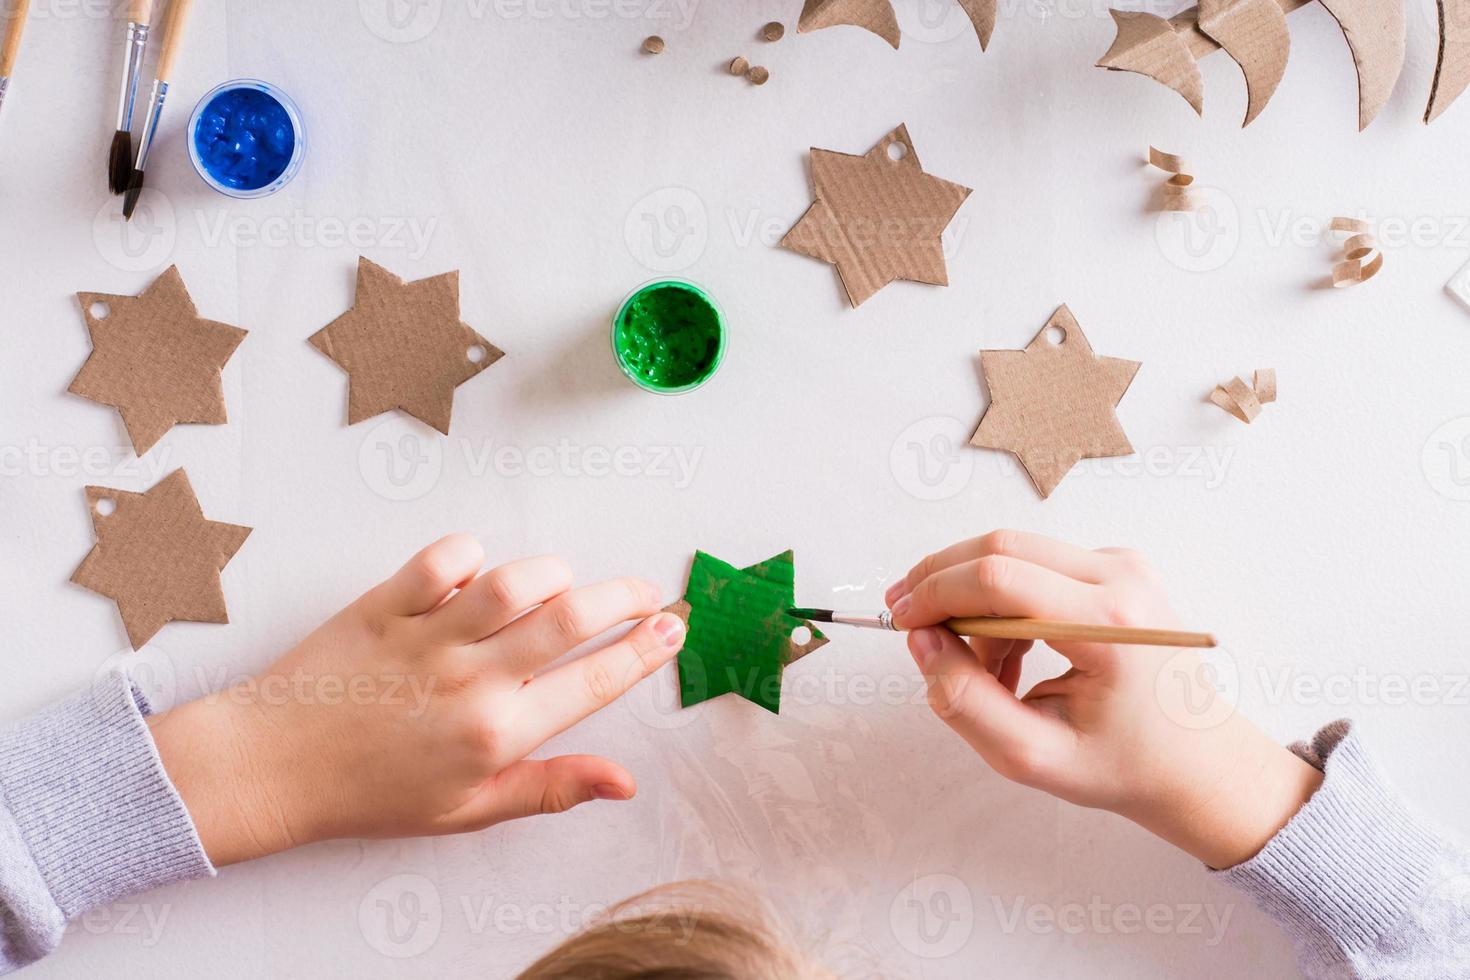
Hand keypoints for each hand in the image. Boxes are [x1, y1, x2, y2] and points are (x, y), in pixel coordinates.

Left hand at [148, 534, 685, 865]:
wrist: (273, 768)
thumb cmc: (371, 794)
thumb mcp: (469, 810)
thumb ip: (550, 788)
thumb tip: (624, 782)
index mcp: (497, 734)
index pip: (594, 681)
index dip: (645, 650)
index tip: (673, 628)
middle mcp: (470, 680)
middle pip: (571, 618)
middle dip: (625, 597)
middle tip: (645, 592)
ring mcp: (426, 638)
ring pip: (514, 581)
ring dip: (551, 574)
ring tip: (562, 584)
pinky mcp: (384, 606)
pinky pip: (441, 560)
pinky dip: (469, 554)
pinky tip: (477, 572)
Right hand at [888, 530, 1321, 868]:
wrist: (1198, 760)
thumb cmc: (1122, 765)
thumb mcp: (1032, 756)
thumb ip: (964, 701)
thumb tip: (921, 641)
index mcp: (1111, 626)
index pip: (998, 578)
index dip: (935, 592)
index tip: (900, 622)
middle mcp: (1123, 578)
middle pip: (1000, 547)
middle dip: (942, 584)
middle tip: (910, 626)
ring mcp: (1124, 565)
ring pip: (1012, 553)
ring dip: (975, 602)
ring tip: (981, 670)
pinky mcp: (1117, 566)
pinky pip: (1035, 564)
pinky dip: (1003, 603)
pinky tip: (1009, 656)